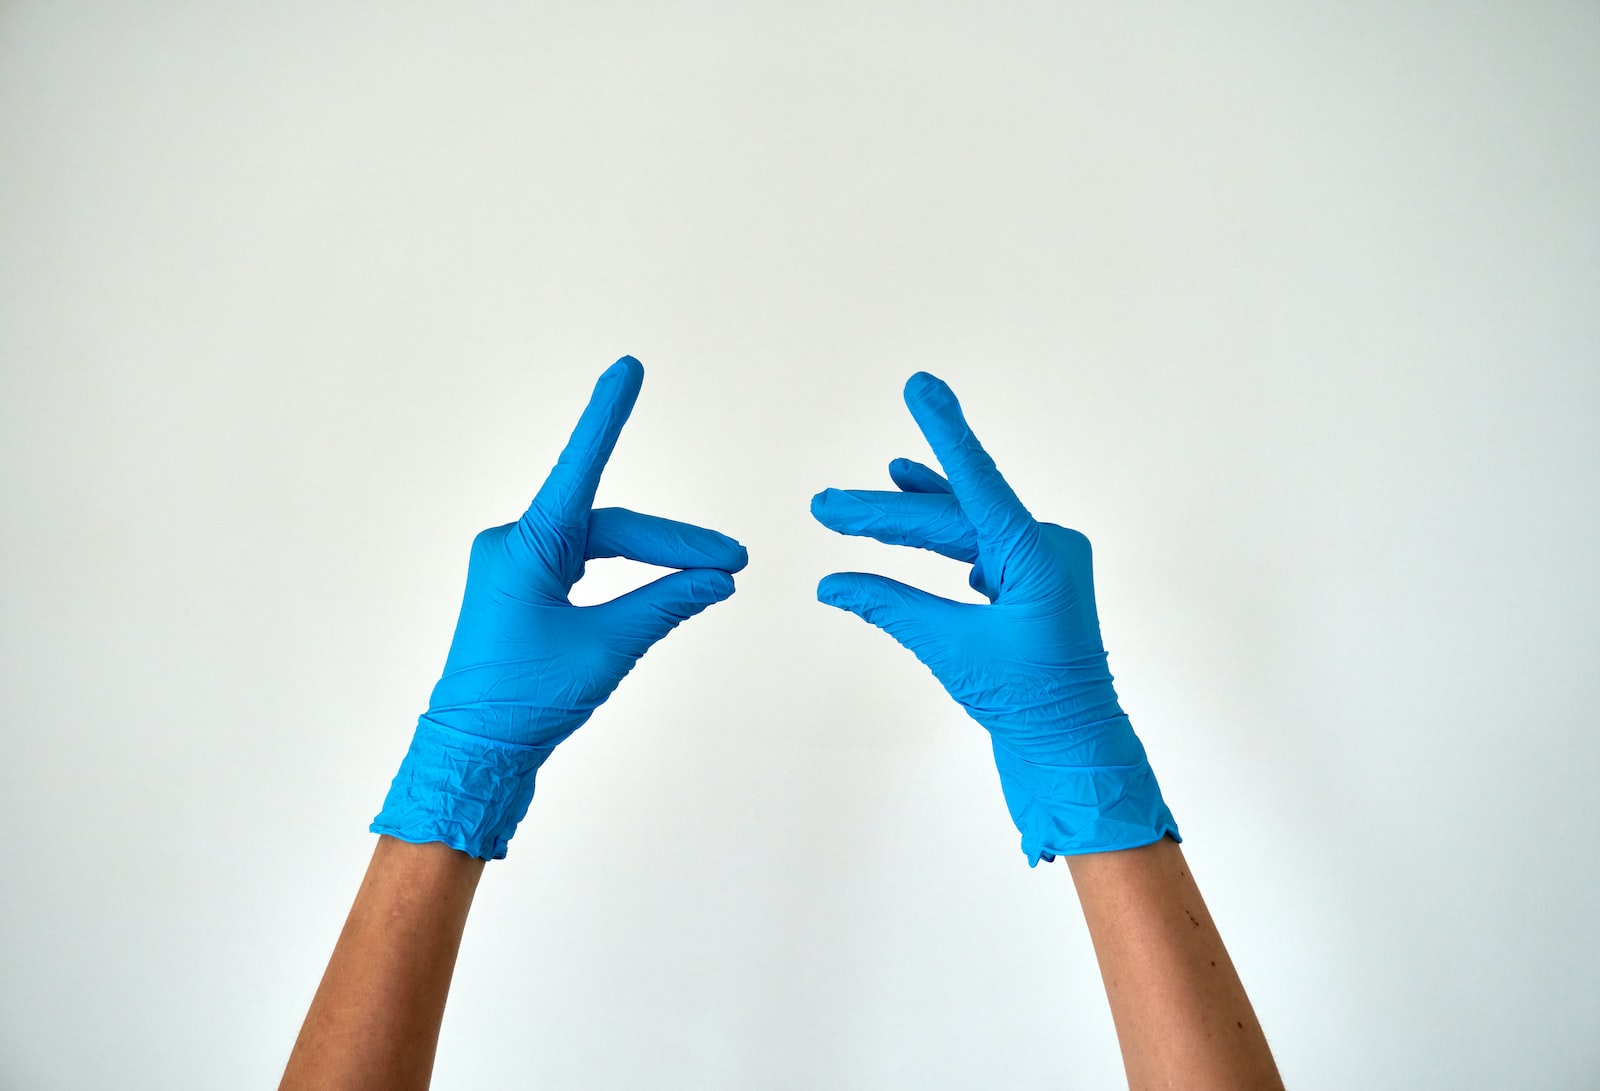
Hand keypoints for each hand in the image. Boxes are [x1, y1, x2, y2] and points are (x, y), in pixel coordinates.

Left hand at [372, 356, 747, 859]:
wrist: (471, 756)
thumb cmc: (525, 701)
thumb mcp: (606, 649)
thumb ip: (664, 605)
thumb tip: (715, 581)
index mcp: (525, 546)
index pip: (580, 468)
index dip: (608, 417)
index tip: (628, 369)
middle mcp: (514, 546)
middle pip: (610, 528)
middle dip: (673, 545)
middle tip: (735, 562)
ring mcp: (514, 569)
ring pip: (599, 549)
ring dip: (654, 563)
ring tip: (713, 579)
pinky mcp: (520, 594)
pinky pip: (583, 569)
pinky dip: (626, 580)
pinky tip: (665, 591)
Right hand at [811, 372, 1176, 863]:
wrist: (1075, 753)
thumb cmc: (1030, 706)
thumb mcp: (950, 650)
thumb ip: (890, 607)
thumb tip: (832, 584)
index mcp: (1038, 555)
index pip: (978, 481)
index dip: (943, 432)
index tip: (921, 384)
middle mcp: (1045, 550)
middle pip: (952, 517)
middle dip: (883, 514)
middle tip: (824, 507)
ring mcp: (1041, 568)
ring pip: (960, 533)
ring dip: (904, 523)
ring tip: (847, 510)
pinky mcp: (1031, 589)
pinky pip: (979, 549)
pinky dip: (939, 540)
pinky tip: (913, 511)